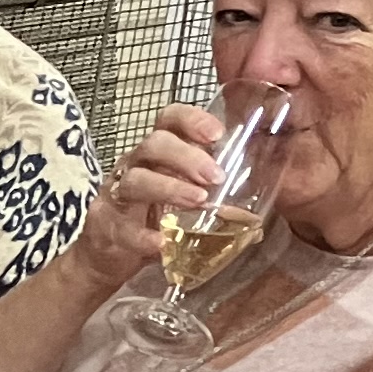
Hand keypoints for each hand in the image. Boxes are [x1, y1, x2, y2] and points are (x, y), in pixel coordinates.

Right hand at [71, 105, 226, 294]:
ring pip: (135, 180)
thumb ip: (211, 186)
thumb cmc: (151, 215)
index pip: (168, 119)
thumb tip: (267, 191)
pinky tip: (161, 243)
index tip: (216, 135)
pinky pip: (121, 228)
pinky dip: (142, 236)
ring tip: (198, 201)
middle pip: (152, 145)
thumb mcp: (181, 193)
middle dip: (186, 157)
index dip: (191, 119)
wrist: (106, 252)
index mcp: (156, 152)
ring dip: (169, 188)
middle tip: (216, 177)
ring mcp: (116, 195)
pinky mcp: (105, 226)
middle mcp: (134, 165)